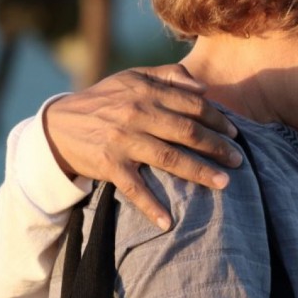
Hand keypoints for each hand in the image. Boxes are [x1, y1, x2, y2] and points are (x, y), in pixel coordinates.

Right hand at [42, 63, 242, 229]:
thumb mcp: (133, 78)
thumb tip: (204, 88)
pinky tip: (169, 221)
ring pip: (170, 158)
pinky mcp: (109, 165)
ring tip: (224, 184)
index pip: (193, 105)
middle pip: (188, 132)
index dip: (218, 120)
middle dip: (217, 147)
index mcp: (147, 92)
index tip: (236, 134)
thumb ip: (170, 76)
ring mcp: (124, 141)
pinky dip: (151, 206)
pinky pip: (135, 188)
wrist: (59, 125)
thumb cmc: (105, 100)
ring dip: (199, 172)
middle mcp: (138, 114)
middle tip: (239, 161)